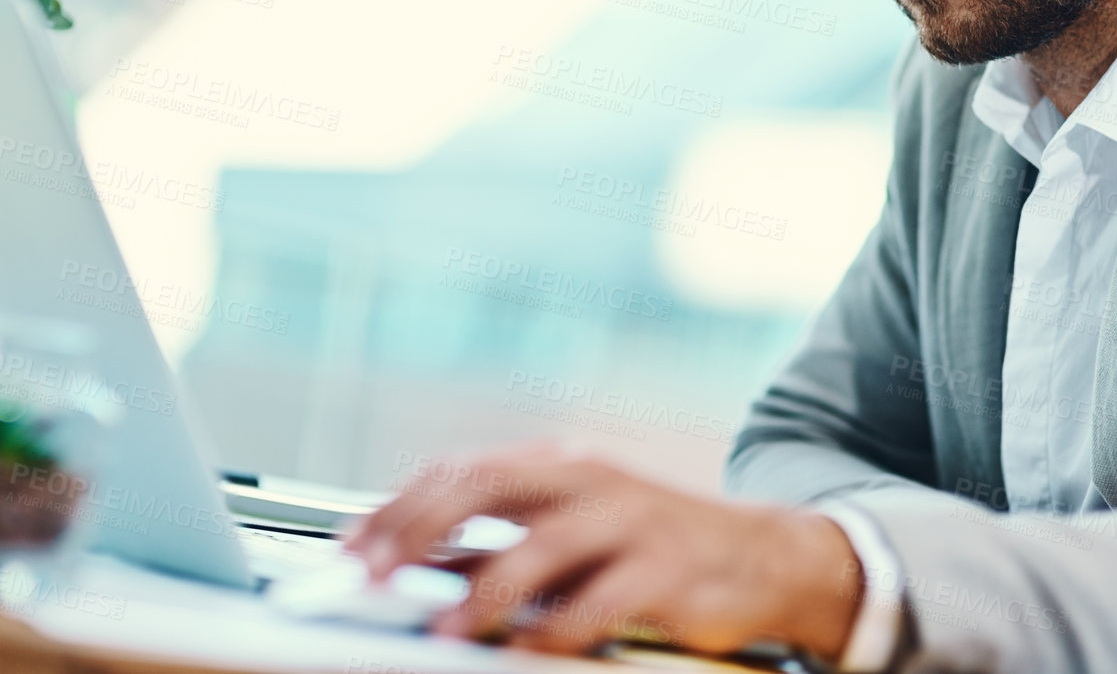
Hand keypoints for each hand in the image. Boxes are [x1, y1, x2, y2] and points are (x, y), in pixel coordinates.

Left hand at [343, 441, 863, 657]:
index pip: (463, 470)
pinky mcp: (666, 569)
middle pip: (487, 486)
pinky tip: (527, 653)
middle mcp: (589, 479)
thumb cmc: (654, 543)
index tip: (354, 545)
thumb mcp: (577, 529)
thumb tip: (421, 566)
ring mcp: (630, 520)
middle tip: (375, 574)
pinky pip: (601, 603)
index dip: (401, 505)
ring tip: (445, 630)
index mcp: (560, 464)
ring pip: (542, 547)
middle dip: (420, 529)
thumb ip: (508, 539)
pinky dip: (558, 631)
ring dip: (483, 593)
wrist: (761, 556)